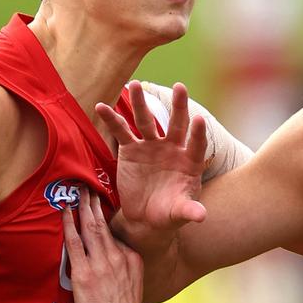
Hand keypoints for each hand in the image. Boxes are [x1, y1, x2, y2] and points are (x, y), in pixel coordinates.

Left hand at [63, 191, 146, 302]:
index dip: (104, 218)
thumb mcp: (133, 286)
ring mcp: (102, 264)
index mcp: (131, 259)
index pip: (114, 234)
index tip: (97, 206)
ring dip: (82, 207)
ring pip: (90, 228)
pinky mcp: (85, 274)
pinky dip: (69, 224)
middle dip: (93, 204)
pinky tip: (64, 212)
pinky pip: (75, 242)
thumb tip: (108, 264)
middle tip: (86, 188)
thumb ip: (122, 270)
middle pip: (103, 224)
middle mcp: (118, 257)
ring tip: (77, 192)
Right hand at [97, 81, 208, 248]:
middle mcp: (172, 149)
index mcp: (189, 162)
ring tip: (135, 84)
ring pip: (146, 121)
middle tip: (180, 87)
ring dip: (140, 103)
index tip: (199, 119)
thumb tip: (201, 216)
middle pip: (177, 124)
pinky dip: (112, 119)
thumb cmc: (168, 214)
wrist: (146, 217)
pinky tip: (101, 106)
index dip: (197, 133)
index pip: (196, 144)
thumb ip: (189, 211)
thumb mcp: (178, 213)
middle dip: (179, 106)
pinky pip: (121, 131)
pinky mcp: (131, 150)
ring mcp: (151, 146)